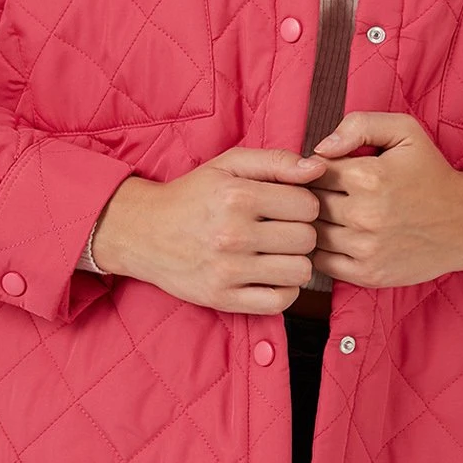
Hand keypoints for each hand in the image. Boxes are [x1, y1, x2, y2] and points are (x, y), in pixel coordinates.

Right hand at [90, 145, 329, 314]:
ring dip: (294, 261)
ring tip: (276, 252)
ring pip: (300, 271)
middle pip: (307, 239)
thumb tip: (318, 169)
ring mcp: (227, 271)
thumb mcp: (229, 165)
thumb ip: (277, 161)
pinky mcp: (223, 298)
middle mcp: (232, 235)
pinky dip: (284, 290)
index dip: (303, 204)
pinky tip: (271, 275)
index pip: (308, 205)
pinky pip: (281, 302)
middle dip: (300, 232)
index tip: (286, 206)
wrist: (143, 232)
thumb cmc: (193, 195)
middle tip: (279, 229)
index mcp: (237, 197)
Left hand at [305, 112, 462, 288]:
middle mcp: (365, 215)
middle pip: (309, 203)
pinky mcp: (368, 274)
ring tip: (335, 214)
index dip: (318, 168)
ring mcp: (366, 249)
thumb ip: (359, 125)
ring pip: (313, 233)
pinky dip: (323, 250)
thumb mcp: (404, 132)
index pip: (314, 171)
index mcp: (369, 177)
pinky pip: (322, 262)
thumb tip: (320, 148)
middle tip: (332, 193)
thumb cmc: (432, 173)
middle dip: (314, 195)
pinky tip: (339, 236)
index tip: (331, 172)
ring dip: (317, 223)